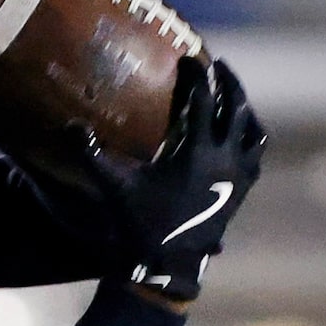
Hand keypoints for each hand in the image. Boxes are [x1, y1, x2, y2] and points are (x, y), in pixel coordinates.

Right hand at [67, 58, 266, 301]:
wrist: (169, 266)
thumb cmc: (141, 225)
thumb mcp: (114, 188)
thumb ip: (91, 155)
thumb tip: (68, 126)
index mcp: (197, 152)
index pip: (203, 98)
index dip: (196, 74)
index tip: (188, 58)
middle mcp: (225, 158)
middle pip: (237, 105)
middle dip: (228, 81)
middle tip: (218, 65)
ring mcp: (239, 174)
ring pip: (252, 127)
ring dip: (244, 107)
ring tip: (233, 96)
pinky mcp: (243, 189)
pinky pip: (256, 153)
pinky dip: (250, 135)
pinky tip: (241, 134)